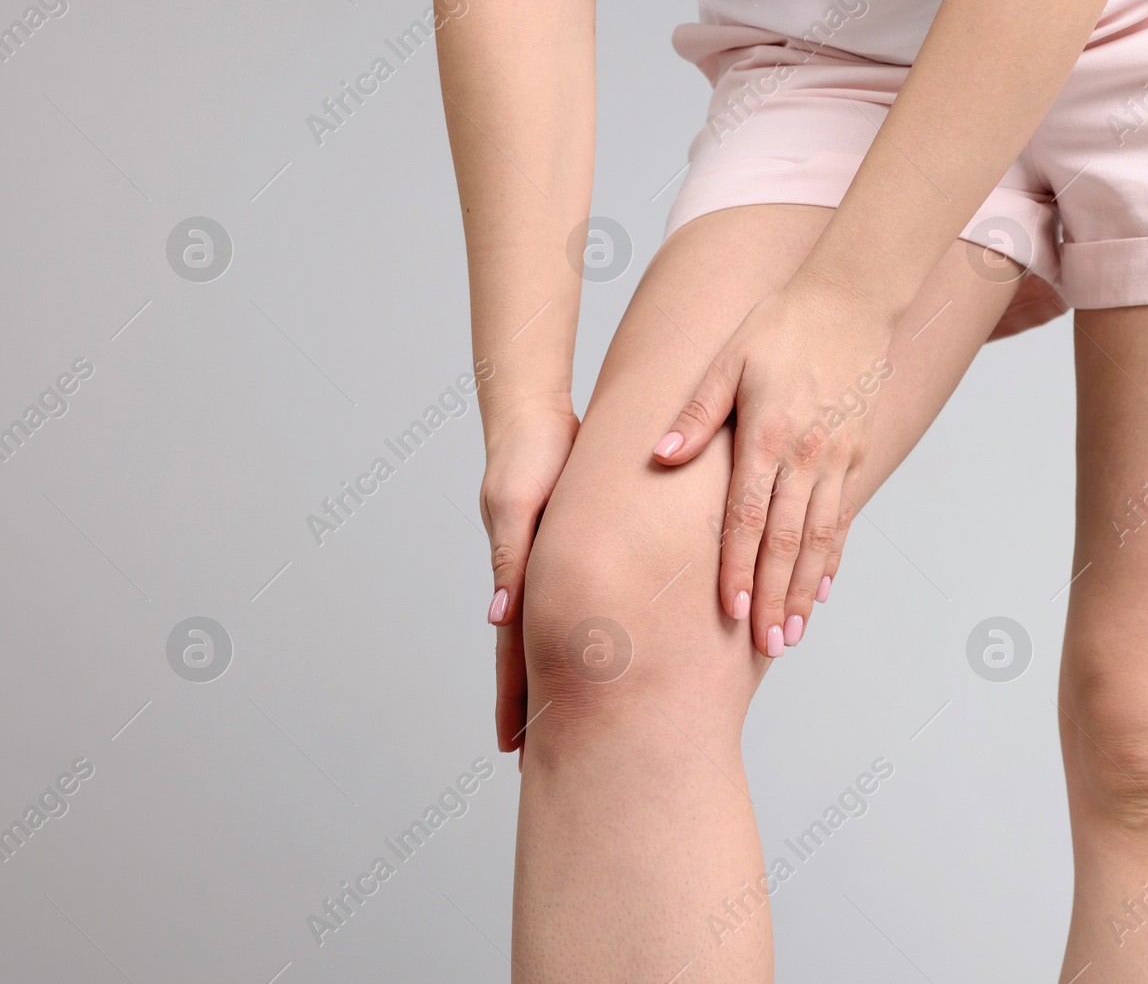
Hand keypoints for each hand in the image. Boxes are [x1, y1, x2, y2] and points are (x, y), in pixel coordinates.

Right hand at [481, 406, 579, 756]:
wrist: (537, 414)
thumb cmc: (525, 455)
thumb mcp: (514, 507)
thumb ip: (510, 558)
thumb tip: (500, 617)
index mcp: (518, 580)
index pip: (514, 655)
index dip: (514, 703)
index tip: (513, 750)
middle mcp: (538, 583)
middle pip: (540, 659)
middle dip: (540, 711)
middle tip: (547, 763)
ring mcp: (559, 572)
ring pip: (567, 640)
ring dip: (569, 682)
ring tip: (584, 730)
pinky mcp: (583, 552)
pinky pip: (593, 604)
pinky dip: (596, 637)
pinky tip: (616, 663)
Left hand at [653, 280, 896, 657]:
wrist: (852, 300)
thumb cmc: (781, 324)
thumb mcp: (728, 358)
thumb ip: (696, 412)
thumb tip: (659, 454)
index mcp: (768, 435)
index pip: (749, 516)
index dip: (740, 567)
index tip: (732, 610)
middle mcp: (807, 455)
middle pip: (788, 541)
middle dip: (776, 598)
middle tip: (767, 646)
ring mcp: (837, 459)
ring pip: (821, 538)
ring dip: (806, 590)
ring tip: (792, 634)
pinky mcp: (856, 455)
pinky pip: (843, 517)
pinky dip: (833, 558)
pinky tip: (823, 590)